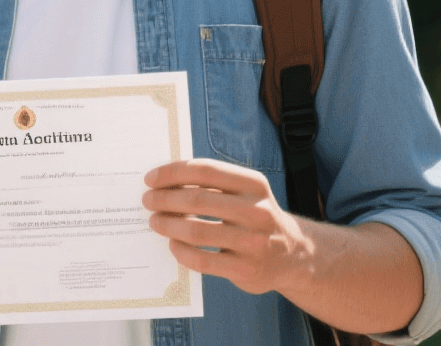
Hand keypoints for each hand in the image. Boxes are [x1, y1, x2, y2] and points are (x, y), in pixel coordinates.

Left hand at [142, 159, 316, 295]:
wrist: (293, 255)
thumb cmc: (255, 218)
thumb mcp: (246, 193)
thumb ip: (213, 184)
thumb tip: (164, 180)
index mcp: (254, 184)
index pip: (205, 170)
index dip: (172, 173)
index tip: (150, 178)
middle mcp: (257, 210)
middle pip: (197, 200)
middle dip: (164, 199)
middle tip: (147, 201)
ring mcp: (253, 242)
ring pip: (196, 231)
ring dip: (168, 224)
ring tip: (154, 221)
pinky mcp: (245, 269)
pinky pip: (201, 259)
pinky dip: (180, 250)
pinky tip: (172, 244)